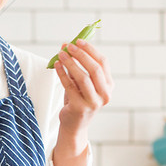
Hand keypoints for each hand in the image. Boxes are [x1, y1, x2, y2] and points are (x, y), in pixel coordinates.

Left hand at [51, 38, 112, 165]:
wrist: (73, 125)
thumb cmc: (78, 100)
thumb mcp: (81, 83)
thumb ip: (78, 67)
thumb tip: (68, 45)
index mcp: (109, 86)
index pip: (103, 63)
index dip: (90, 50)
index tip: (78, 40)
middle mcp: (105, 94)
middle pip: (94, 69)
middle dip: (80, 55)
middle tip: (68, 46)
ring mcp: (94, 102)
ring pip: (83, 77)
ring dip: (70, 63)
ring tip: (60, 54)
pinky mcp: (80, 108)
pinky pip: (69, 86)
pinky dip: (62, 73)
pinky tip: (56, 65)